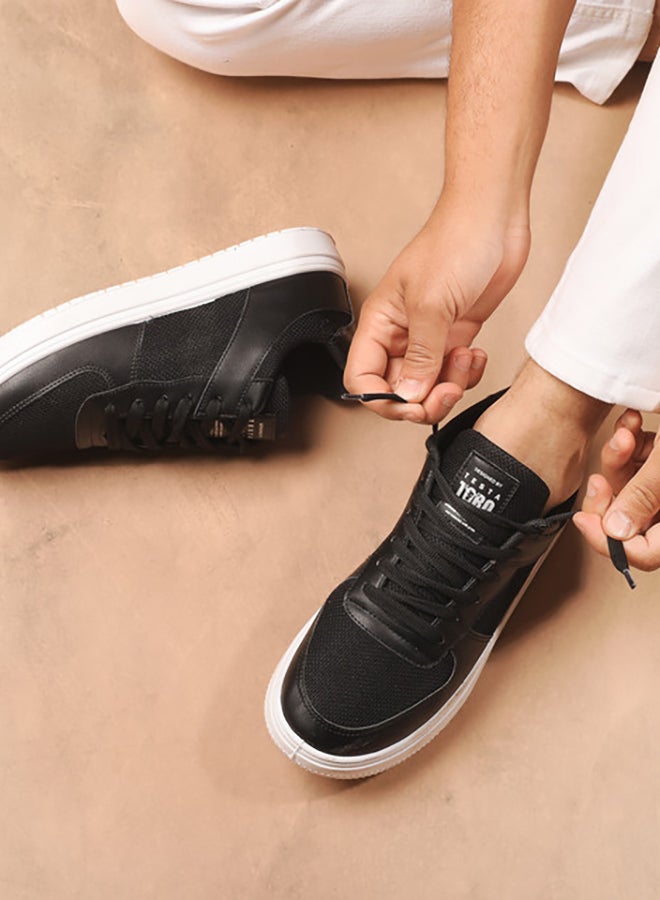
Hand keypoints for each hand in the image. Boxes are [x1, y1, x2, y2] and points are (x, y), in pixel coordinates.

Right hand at [343, 194, 530, 423]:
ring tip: (464, 362)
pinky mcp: (456, 335)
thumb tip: (407, 395)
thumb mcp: (431, 305)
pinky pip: (453, 373)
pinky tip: (475, 354)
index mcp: (379, 323)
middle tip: (445, 391)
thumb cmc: (454, 242)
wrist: (493, 218)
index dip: (382, 399)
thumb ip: (420, 357)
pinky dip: (467, 373)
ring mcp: (430, 336)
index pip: (362, 378)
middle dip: (422, 399)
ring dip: (449, 386)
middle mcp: (400, 333)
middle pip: (397, 389)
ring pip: (428, 385)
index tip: (410, 403)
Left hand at [574, 410, 659, 571]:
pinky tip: (633, 425)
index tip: (584, 521)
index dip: (610, 542)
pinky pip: (643, 464)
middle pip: (633, 522)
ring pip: (632, 489)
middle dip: (612, 494)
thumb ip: (645, 496)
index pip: (647, 554)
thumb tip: (616, 532)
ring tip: (626, 434)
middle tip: (598, 481)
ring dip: (621, 460)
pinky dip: (634, 445)